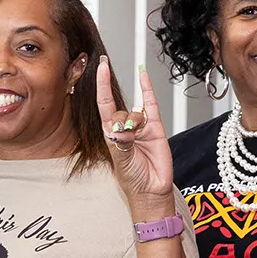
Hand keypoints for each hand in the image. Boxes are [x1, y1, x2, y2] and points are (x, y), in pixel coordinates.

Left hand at [96, 57, 173, 205]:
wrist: (151, 190)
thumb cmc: (133, 178)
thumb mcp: (121, 159)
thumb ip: (121, 141)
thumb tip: (123, 127)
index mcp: (110, 133)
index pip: (104, 103)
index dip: (102, 85)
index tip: (101, 67)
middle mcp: (124, 127)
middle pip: (120, 109)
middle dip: (123, 120)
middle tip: (126, 137)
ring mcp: (140, 126)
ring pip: (136, 110)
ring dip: (135, 121)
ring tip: (138, 139)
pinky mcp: (155, 127)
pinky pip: (151, 104)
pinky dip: (148, 89)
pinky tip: (144, 76)